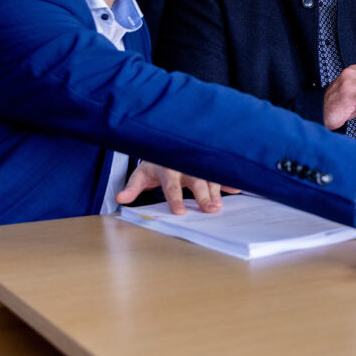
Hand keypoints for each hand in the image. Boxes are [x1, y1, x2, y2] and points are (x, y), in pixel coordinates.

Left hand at [115, 160, 240, 214]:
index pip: (171, 185)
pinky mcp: (206, 165)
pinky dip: (227, 180)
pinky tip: (236, 188)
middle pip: (195, 181)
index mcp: (167, 168)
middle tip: (210, 209)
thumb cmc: (154, 163)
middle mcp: (185, 165)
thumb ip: (132, 188)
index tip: (181, 212)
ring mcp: (197, 164)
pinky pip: (218, 172)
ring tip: (220, 205)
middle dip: (203, 195)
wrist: (166, 143)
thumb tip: (120, 199)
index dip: (175, 198)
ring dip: (216, 191)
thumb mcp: (140, 175)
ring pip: (208, 177)